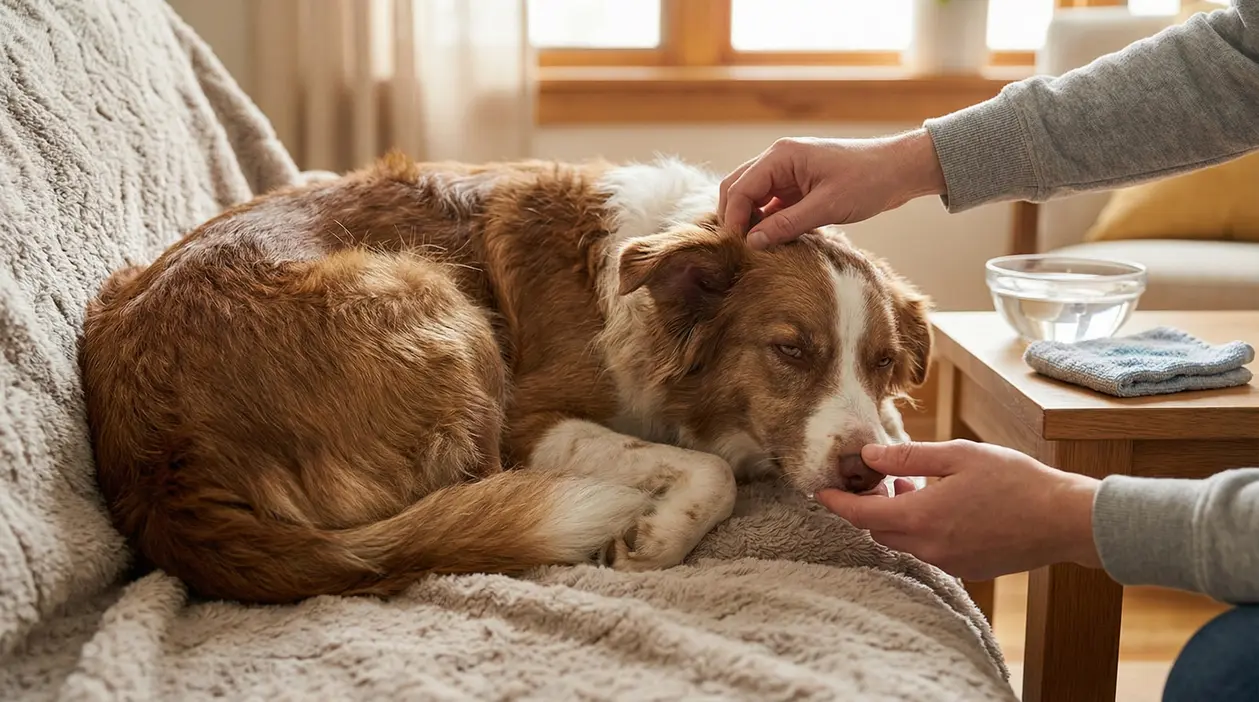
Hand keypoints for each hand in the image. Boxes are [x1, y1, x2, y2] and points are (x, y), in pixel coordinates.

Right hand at [718, 129, 946, 249]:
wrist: (899, 170)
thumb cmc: (868, 181)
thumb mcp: (827, 207)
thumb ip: (786, 224)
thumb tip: (752, 242)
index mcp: (781, 156)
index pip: (740, 188)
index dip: (733, 218)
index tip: (737, 247)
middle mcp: (779, 160)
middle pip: (738, 188)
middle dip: (735, 218)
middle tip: (740, 249)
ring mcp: (788, 172)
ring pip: (753, 197)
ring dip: (750, 220)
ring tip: (756, 247)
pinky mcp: (798, 185)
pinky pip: (772, 203)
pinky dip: (768, 221)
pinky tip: (774, 240)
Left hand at [815, 439, 1102, 581]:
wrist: (1064, 520)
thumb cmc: (1015, 480)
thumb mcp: (958, 456)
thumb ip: (908, 457)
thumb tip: (869, 455)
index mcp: (922, 518)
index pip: (861, 517)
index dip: (836, 504)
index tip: (821, 491)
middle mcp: (930, 548)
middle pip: (879, 532)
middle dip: (870, 508)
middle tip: (877, 479)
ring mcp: (950, 563)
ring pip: (904, 542)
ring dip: (898, 518)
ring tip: (912, 485)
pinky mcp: (967, 569)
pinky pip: (929, 550)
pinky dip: (922, 529)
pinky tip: (940, 504)